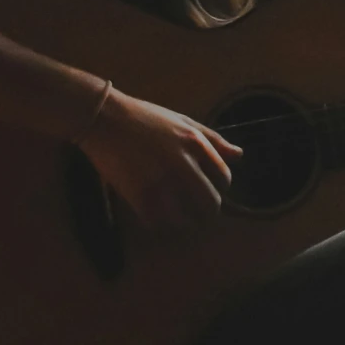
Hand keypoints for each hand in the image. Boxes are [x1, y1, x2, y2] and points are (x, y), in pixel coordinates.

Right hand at [80, 89, 241, 229]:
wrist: (106, 119)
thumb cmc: (146, 118)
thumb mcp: (184, 122)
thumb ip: (213, 140)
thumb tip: (238, 156)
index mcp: (196, 144)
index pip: (224, 178)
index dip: (220, 189)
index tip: (210, 191)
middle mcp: (183, 165)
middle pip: (209, 204)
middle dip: (207, 213)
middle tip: (199, 215)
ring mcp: (161, 182)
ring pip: (185, 220)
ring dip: (184, 225)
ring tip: (179, 222)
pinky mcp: (139, 195)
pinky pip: (157, 224)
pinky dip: (159, 227)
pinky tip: (157, 220)